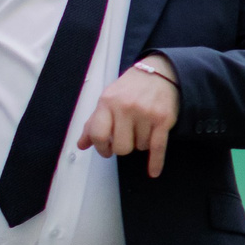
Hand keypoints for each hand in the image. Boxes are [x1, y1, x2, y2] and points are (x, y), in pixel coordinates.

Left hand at [79, 54, 182, 176]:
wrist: (158, 73)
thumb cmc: (129, 89)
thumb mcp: (107, 101)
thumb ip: (93, 123)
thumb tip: (82, 145)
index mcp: (107, 102)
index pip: (98, 135)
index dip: (100, 147)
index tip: (105, 150)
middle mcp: (126, 107)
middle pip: (120, 147)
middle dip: (123, 147)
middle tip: (126, 139)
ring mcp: (146, 114)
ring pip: (139, 147)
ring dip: (140, 143)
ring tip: (142, 128)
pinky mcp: (163, 119)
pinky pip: (158, 147)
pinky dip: (156, 162)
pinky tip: (153, 172)